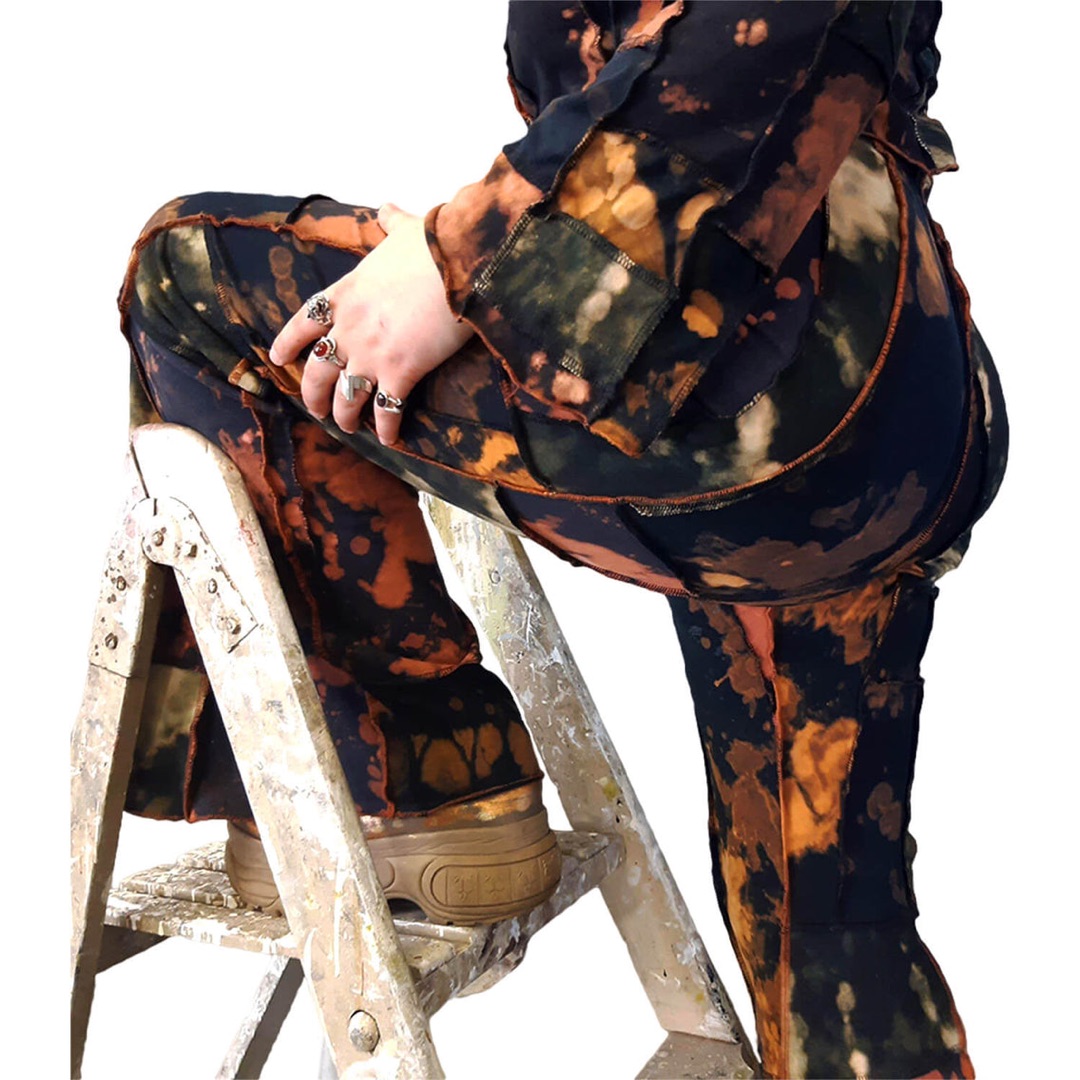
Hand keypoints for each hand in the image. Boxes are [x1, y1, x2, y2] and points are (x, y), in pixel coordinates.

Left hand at [269, 203, 473, 444]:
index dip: (288, 342)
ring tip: (348, 426)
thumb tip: (387, 209)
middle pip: (317, 371)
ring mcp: (371, 353)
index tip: (277, 358)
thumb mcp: (405, 231)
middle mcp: (349, 328)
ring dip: (344, 415)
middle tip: (315, 409)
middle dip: (312, 394)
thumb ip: (392, 224)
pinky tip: (388, 439)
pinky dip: (386, 427)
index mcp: (346, 293)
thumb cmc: (433, 246)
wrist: (458, 266)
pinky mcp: (400, 372)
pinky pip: (386, 409)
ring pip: (344, 396)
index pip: (304, 322)